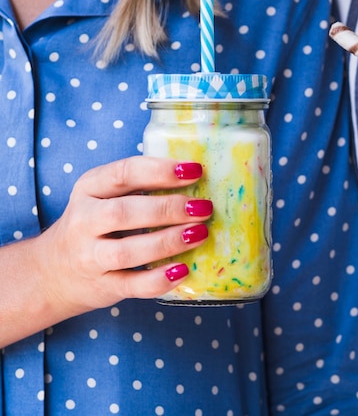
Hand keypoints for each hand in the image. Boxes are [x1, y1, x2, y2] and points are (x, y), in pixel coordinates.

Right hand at [34, 156, 212, 316]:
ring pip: (127, 250)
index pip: (124, 173)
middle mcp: (84, 221)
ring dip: (167, 242)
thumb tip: (198, 180)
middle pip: (124, 213)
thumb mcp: (106, 197)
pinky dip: (159, 280)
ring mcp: (90, 257)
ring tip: (199, 234)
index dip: (161, 171)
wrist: (55, 271)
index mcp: (89, 188)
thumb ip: (142, 187)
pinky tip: (183, 270)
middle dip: (168, 208)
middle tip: (203, 207)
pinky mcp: (102, 287)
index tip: (195, 170)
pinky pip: (132, 285)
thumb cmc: (96, 225)